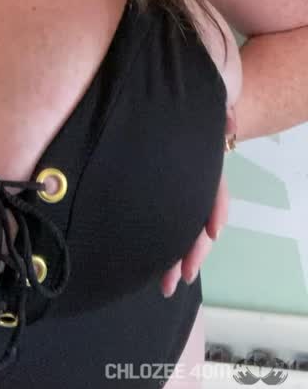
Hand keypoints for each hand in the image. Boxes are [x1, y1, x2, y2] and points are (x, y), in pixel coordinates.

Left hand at [160, 106, 234, 296]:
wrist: (170, 104)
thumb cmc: (185, 107)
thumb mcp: (206, 105)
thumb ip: (219, 112)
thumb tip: (229, 120)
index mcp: (200, 161)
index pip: (214, 187)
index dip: (215, 209)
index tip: (212, 231)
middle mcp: (191, 181)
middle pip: (197, 217)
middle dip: (194, 249)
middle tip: (183, 275)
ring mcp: (178, 191)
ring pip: (183, 228)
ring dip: (179, 257)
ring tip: (169, 284)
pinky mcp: (160, 198)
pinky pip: (168, 224)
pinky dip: (168, 247)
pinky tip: (163, 269)